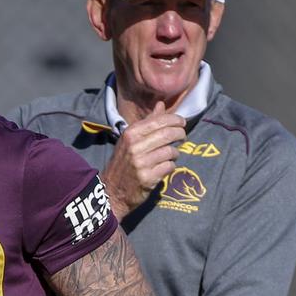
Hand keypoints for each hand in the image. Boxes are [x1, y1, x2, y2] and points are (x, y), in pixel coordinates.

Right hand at [102, 101, 185, 218]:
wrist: (112, 191)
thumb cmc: (123, 163)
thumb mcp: (130, 140)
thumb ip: (147, 122)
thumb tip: (161, 105)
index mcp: (131, 134)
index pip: (159, 120)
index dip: (175, 120)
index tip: (182, 122)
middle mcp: (135, 147)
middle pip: (168, 134)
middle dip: (180, 134)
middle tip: (182, 136)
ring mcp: (141, 163)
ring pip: (170, 151)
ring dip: (175, 152)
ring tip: (172, 154)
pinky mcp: (148, 178)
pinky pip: (169, 166)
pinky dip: (171, 165)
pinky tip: (166, 166)